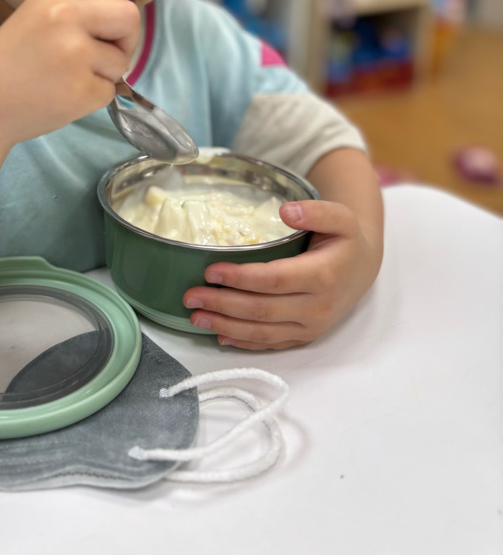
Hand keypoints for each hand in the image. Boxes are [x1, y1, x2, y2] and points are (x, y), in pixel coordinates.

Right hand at [0, 0, 138, 146]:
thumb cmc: (10, 64)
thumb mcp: (35, 16)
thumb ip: (75, 7)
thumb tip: (123, 14)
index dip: (117, 11)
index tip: (106, 30)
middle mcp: (65, 18)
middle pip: (130, 17)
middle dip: (127, 40)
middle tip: (106, 57)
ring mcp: (74, 54)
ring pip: (122, 60)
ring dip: (105, 74)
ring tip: (69, 79)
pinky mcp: (80, 90)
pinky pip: (110, 91)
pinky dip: (93, 98)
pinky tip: (64, 96)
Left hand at [182, 198, 381, 349]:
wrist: (362, 269)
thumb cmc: (345, 240)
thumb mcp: (340, 217)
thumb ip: (316, 211)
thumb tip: (285, 210)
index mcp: (323, 276)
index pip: (274, 279)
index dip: (241, 277)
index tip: (210, 270)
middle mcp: (317, 307)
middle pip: (262, 309)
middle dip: (223, 304)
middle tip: (190, 296)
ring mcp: (311, 326)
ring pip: (263, 332)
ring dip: (226, 326)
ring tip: (195, 317)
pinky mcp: (305, 337)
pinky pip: (271, 343)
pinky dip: (244, 341)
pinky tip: (220, 335)